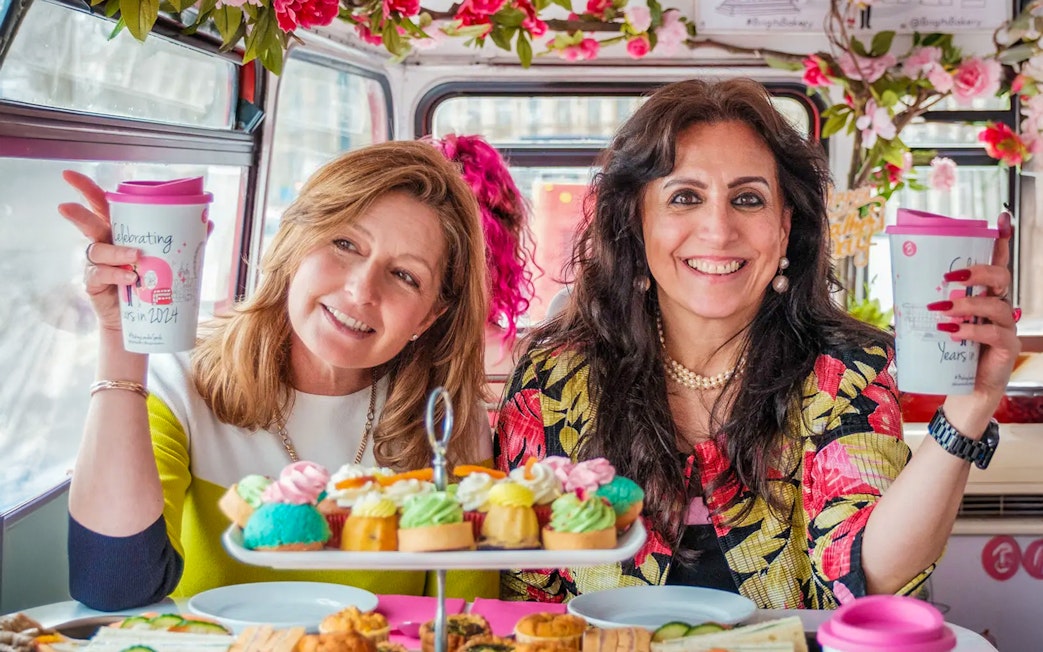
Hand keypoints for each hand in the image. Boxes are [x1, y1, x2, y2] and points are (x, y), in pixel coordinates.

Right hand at [58, 171, 216, 332]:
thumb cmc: (152, 283)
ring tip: (135, 256)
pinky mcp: (95, 284)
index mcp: (121, 231)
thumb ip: (185, 240)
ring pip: (96, 250)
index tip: (68, 175)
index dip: (86, 189)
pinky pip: (100, 275)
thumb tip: (209, 223)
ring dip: (116, 251)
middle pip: (89, 223)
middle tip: (65, 206)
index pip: (102, 206)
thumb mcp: (168, 259)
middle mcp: (105, 243)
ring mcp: (97, 264)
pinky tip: (128, 278)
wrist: (143, 319)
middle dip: (77, 213)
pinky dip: (115, 274)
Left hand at [935, 211, 1020, 435]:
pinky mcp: (1006, 347)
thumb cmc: (950, 352)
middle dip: (977, 272)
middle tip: (950, 277)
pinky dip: (970, 330)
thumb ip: (926, 307)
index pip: (997, 262)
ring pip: (995, 304)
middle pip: (1000, 277)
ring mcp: (1006, 326)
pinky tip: (952, 332)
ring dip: (966, 304)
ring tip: (942, 309)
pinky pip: (993, 332)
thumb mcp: (937, 325)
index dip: (1001, 240)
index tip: (1000, 218)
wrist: (963, 389)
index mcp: (984, 295)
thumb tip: (896, 293)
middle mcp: (999, 306)